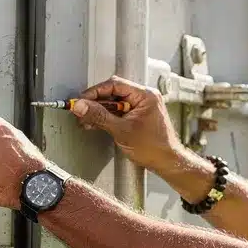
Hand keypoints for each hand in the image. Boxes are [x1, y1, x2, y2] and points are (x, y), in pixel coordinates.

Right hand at [69, 77, 185, 173]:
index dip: (95, 92)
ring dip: (99, 112)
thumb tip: (82, 106)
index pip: (114, 85)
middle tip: (81, 111)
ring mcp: (141, 106)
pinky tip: (96, 124)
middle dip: (95, 103)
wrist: (166, 162)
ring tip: (86, 120)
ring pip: (114, 103)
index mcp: (145, 95)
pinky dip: (107, 117)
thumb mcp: (121, 130)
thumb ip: (99, 116)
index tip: (82, 101)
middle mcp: (144, 97)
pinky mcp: (138, 116)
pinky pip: (119, 111)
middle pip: (113, 93)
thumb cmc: (153, 148)